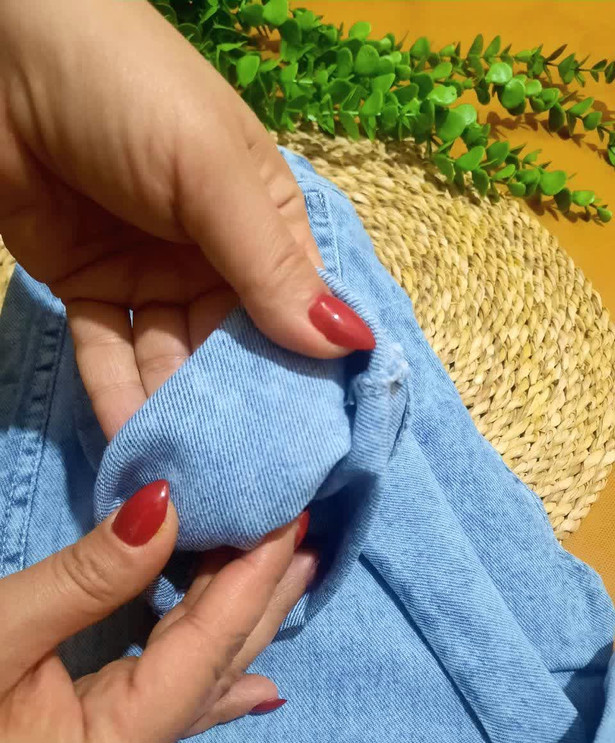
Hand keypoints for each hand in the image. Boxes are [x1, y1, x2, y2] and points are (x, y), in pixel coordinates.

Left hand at [0, 0, 374, 440]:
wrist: (0, 52)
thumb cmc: (130, 93)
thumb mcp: (213, 174)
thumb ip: (273, 264)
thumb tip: (350, 345)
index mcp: (263, 221)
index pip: (298, 311)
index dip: (304, 377)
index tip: (311, 448)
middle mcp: (215, 256)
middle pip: (233, 348)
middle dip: (235, 410)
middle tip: (244, 483)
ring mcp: (152, 276)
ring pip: (171, 360)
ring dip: (175, 414)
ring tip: (185, 478)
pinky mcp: (90, 289)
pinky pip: (110, 352)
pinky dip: (118, 397)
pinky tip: (133, 447)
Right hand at [0, 481, 315, 742]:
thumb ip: (87, 579)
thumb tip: (166, 507)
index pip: (205, 649)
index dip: (251, 578)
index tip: (290, 515)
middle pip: (218, 667)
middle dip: (266, 596)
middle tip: (311, 534)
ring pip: (201, 681)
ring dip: (244, 621)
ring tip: (290, 571)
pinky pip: (174, 702)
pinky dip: (213, 668)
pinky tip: (255, 679)